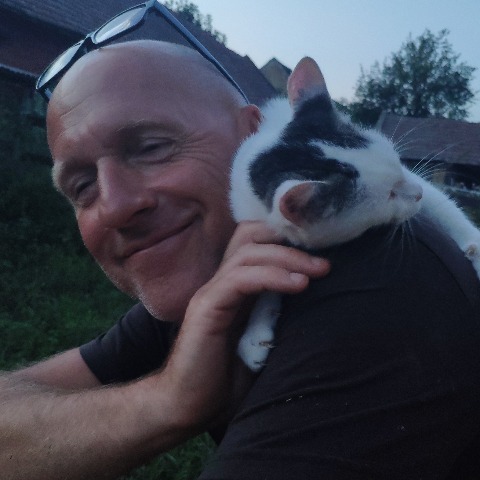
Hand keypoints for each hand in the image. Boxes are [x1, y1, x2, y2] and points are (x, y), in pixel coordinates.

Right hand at [161, 221, 329, 430]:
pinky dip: (272, 276)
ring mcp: (212, 292)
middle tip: (325, 260)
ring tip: (320, 270)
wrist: (187, 407)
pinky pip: (240, 279)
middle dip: (291, 239)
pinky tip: (299, 285)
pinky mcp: (206, 307)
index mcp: (237, 288)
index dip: (288, 239)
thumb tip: (320, 306)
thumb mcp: (264, 343)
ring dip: (289, 257)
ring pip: (249, 252)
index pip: (258, 243)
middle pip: (251, 235)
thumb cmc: (226, 380)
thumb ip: (280, 317)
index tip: (323, 251)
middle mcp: (222, 283)